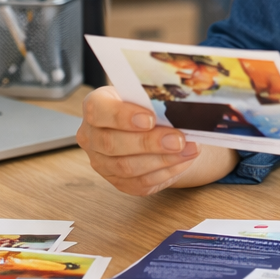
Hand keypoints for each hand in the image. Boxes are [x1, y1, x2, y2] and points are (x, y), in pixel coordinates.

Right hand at [76, 87, 236, 194]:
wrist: (150, 127)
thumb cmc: (147, 106)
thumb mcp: (148, 96)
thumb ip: (154, 101)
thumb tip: (178, 109)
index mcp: (95, 106)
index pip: (98, 111)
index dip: (123, 116)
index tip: (150, 119)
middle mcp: (91, 136)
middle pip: (112, 143)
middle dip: (149, 142)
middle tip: (178, 139)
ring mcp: (102, 163)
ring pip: (127, 167)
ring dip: (162, 159)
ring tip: (189, 150)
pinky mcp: (119, 182)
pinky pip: (140, 182)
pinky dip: (165, 172)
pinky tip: (183, 161)